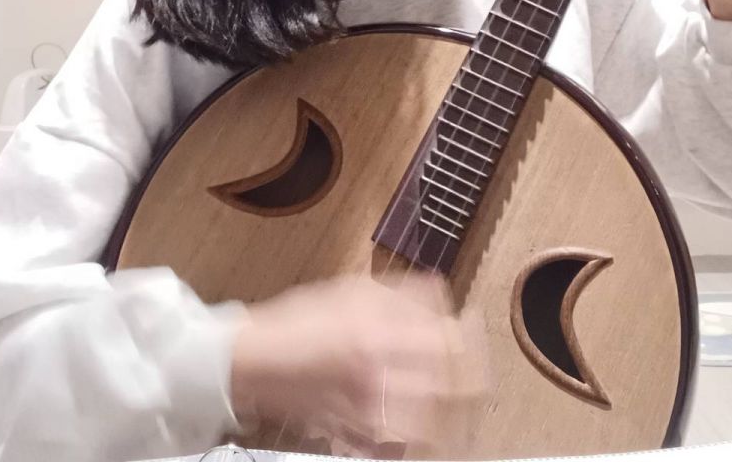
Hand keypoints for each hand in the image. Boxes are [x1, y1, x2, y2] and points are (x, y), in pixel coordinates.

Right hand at [230, 273, 486, 455]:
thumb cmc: (299, 320)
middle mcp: (377, 373)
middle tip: (476, 364)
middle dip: (474, 376)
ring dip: (455, 411)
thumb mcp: (354, 289)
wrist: (255, 361)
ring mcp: (369, 410)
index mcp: (377, 331)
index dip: (471, 334)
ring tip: (458, 395)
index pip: (448, 340)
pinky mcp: (360, 433)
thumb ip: (403, 293)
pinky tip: (428, 418)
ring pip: (436, 423)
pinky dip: (425, 434)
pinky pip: (407, 442)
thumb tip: (443, 296)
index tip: (473, 323)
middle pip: (454, 387)